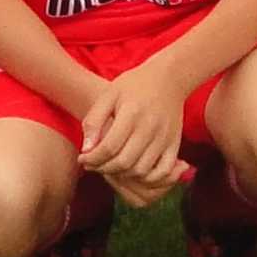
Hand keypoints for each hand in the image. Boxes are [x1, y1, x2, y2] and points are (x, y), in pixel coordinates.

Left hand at [79, 59, 188, 196]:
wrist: (169, 78)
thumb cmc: (134, 85)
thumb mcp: (108, 94)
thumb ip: (94, 121)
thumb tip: (86, 149)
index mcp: (132, 113)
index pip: (108, 147)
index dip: (92, 158)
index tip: (82, 159)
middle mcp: (150, 128)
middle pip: (123, 162)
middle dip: (102, 168)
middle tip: (93, 165)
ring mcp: (164, 138)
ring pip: (140, 170)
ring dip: (121, 174)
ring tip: (110, 165)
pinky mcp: (174, 144)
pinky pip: (162, 172)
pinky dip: (147, 178)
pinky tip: (133, 170)